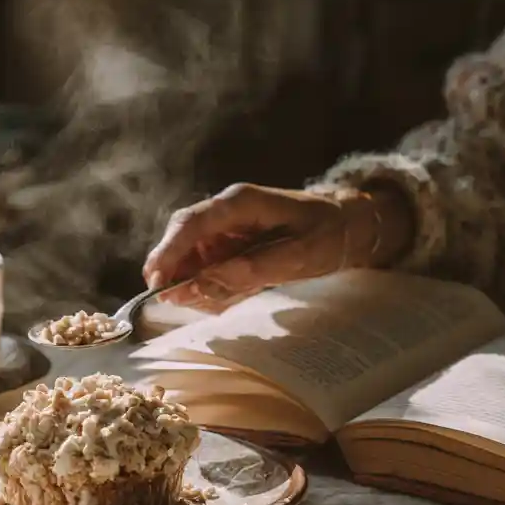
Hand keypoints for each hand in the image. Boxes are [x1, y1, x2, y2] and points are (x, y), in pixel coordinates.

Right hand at [142, 182, 411, 311]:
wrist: (348, 224)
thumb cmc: (328, 234)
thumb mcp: (302, 254)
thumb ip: (255, 268)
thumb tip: (208, 281)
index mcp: (241, 202)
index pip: (191, 223)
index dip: (169, 252)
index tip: (157, 281)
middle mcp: (226, 211)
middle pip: (182, 236)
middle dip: (170, 269)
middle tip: (168, 300)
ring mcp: (225, 227)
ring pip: (189, 253)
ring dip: (188, 280)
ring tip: (203, 302)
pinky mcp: (228, 244)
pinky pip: (204, 265)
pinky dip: (204, 284)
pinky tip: (219, 298)